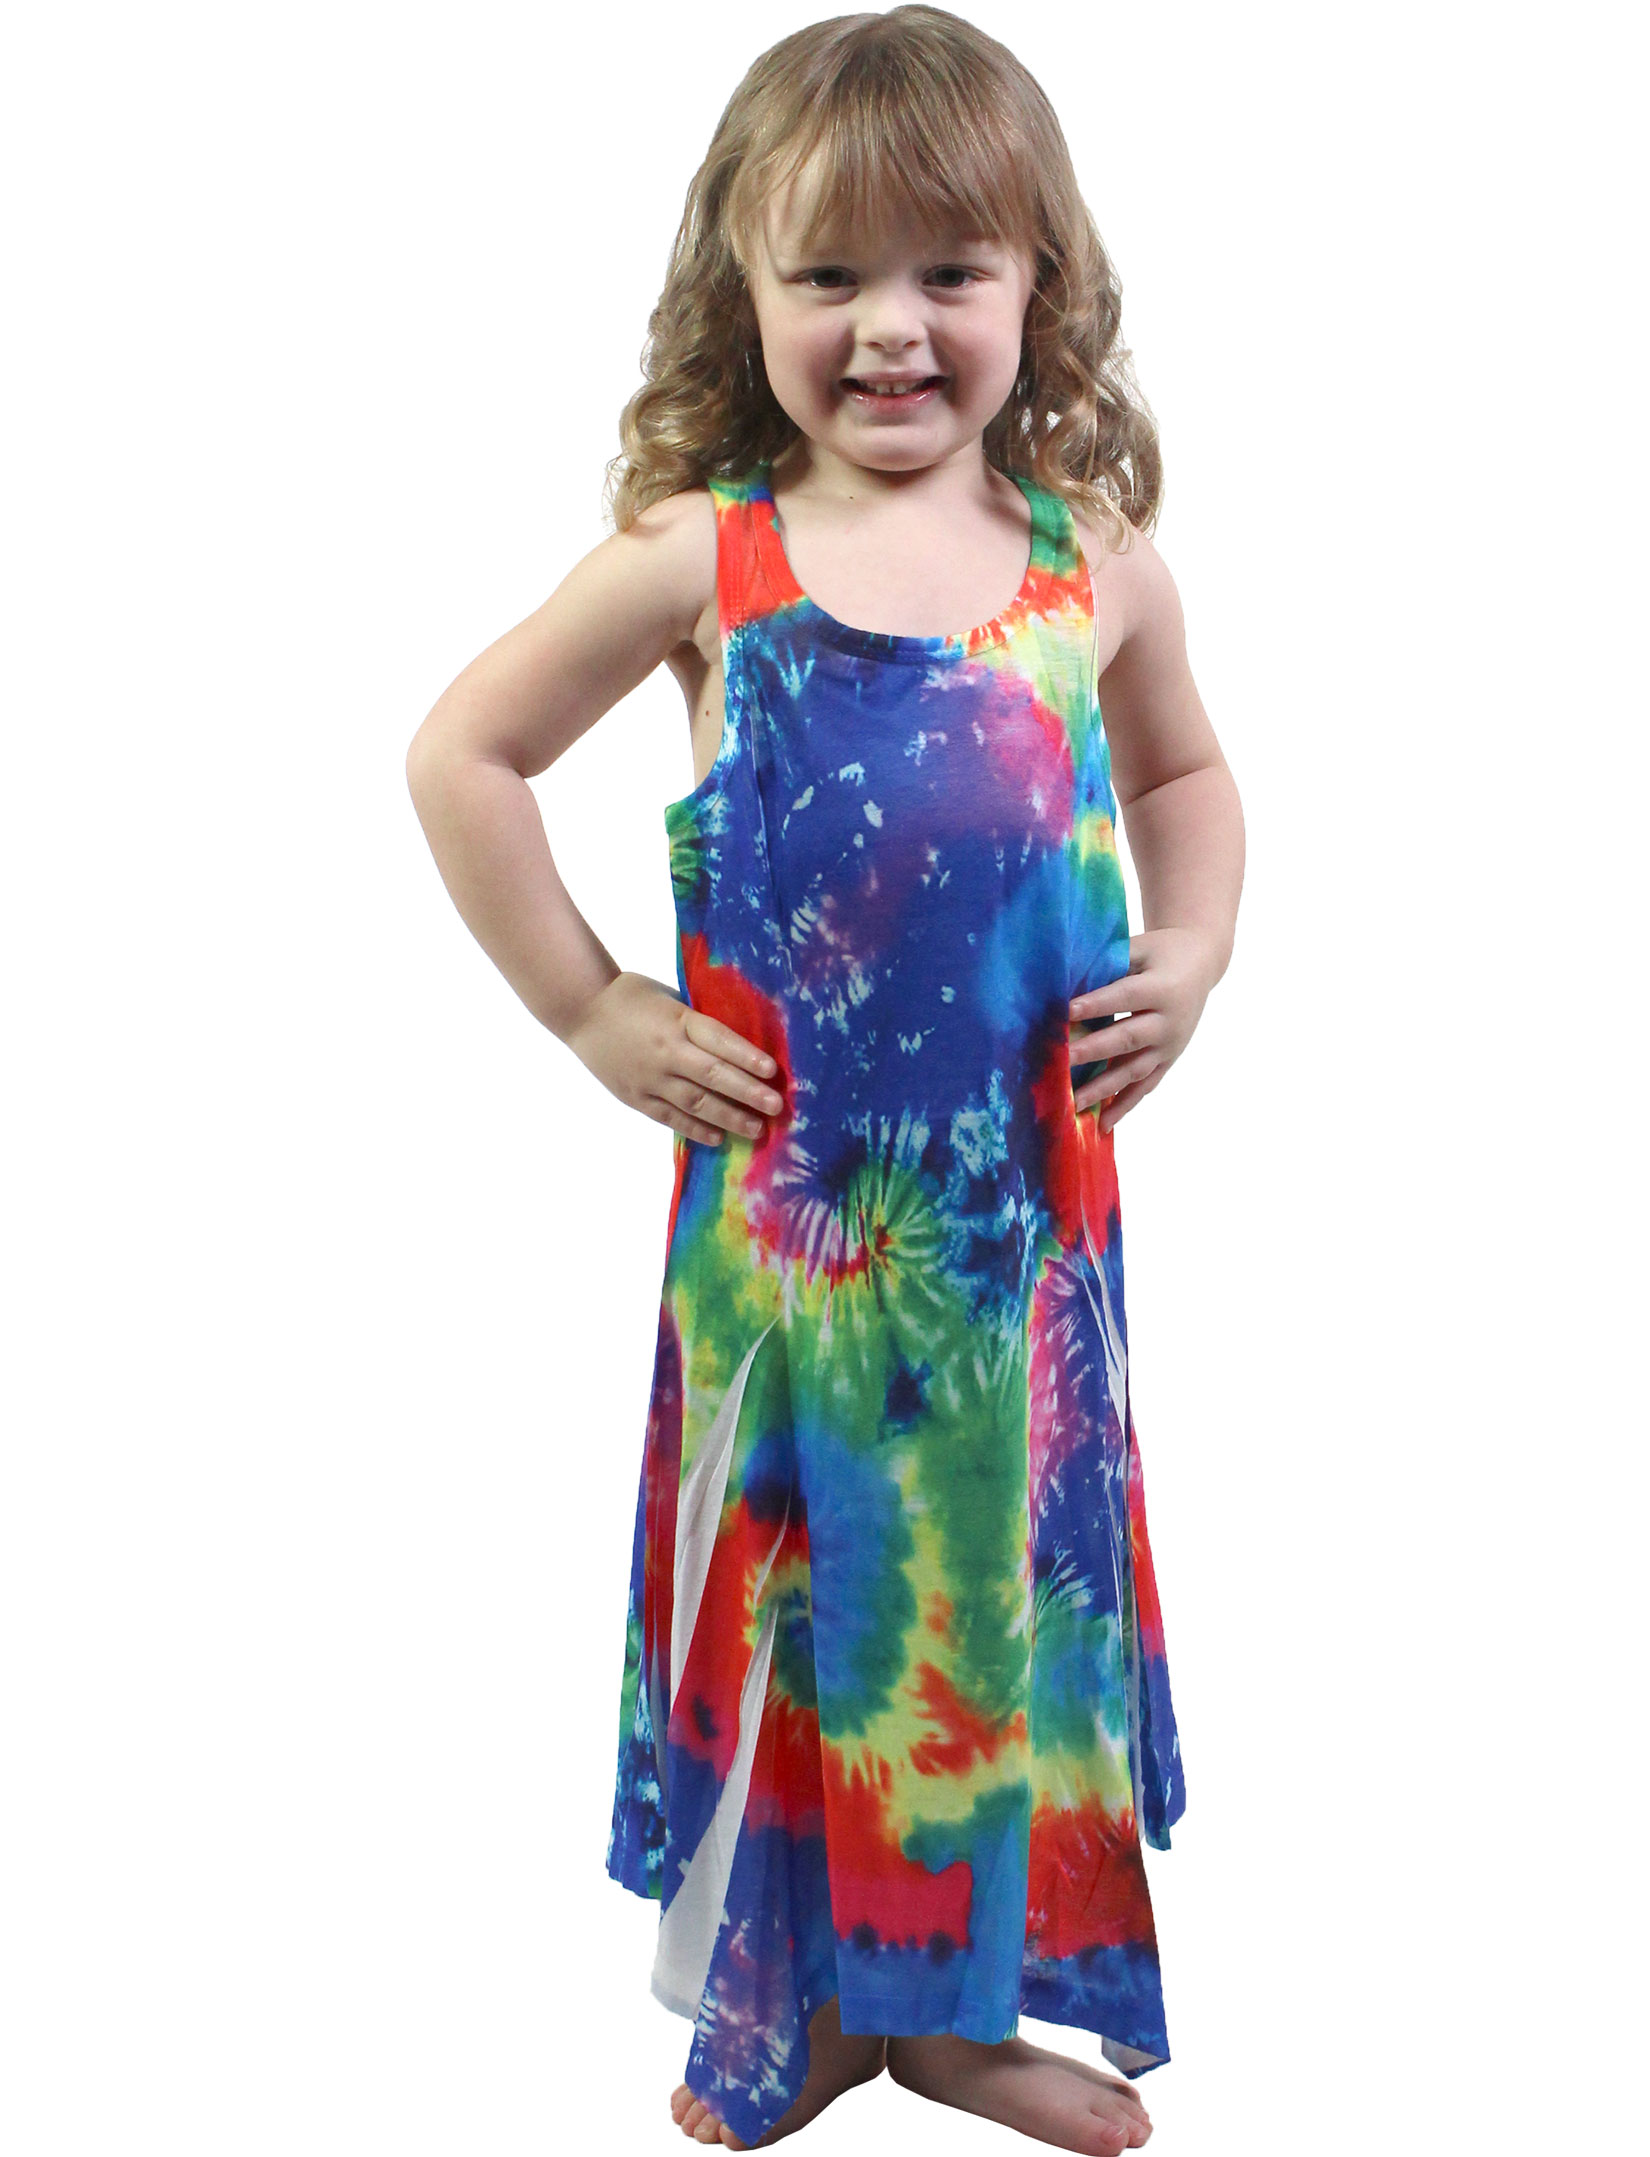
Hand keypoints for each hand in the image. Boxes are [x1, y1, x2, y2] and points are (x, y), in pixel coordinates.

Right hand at [564, 971, 784, 1145]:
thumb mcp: (669, 997)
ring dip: (728, 1117)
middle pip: (713, 1075)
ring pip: (695, 1102)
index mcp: (677, 1020)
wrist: (581, 1011)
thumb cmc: (631, 997)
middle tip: (776, 1107)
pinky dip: (695, 1128)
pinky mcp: (635, 1096)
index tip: (772, 1071)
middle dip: (747, 1093)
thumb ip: (695, 1021)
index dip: (747, 1056)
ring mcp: (649, 1077)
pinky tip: (717, 1138)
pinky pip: (670, 1116)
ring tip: (756, 1129)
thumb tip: (734, 1045)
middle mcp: (665, 1051)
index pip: (718, 1039)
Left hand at [1068, 927, 1221, 1130]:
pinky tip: (1102, 1125)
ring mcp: (1170, 1045)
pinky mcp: (1168, 1061)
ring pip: (1134, 1071)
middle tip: (1063, 1061)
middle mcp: (1169, 1021)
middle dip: (1094, 1050)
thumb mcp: (1141, 948)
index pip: (1125, 997)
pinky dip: (1124, 1106)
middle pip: (1128, 1038)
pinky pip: (1145, 1087)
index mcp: (1163, 988)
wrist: (1201, 964)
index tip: (1065, 1012)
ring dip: (1104, 1088)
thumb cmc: (1161, 951)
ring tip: (1074, 1103)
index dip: (1096, 1004)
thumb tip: (1064, 978)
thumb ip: (1110, 963)